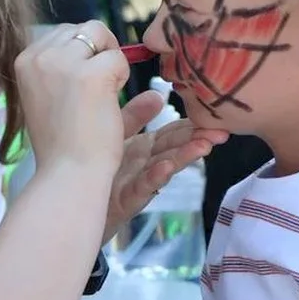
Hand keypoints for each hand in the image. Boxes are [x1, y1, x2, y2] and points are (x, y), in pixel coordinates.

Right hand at [14, 22, 128, 173]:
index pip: (64, 34)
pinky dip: (122, 78)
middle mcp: (39, 56)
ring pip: (100, 36)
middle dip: (98, 52)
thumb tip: (97, 38)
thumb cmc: (63, 142)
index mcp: (23, 60)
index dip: (82, 55)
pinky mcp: (91, 74)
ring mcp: (63, 63)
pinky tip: (108, 103)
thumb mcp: (49, 95)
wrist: (68, 174)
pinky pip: (119, 58)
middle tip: (95, 91)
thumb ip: (64, 66)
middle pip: (83, 29)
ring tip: (100, 96)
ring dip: (110, 62)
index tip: (80, 87)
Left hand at [101, 94, 228, 244]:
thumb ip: (135, 116)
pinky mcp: (125, 199)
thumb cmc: (96, 170)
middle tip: (222, 131)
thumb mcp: (117, 136)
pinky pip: (142, 187)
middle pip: (175, 148)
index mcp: (145, 147)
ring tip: (204, 146)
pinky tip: (166, 168)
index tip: (214, 113)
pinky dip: (156, 177)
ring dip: (185, 157)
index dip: (193, 123)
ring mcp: (137, 181)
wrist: (76, 206)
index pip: (174, 132)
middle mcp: (146, 163)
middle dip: (199, 139)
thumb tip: (158, 94)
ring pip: (165, 166)